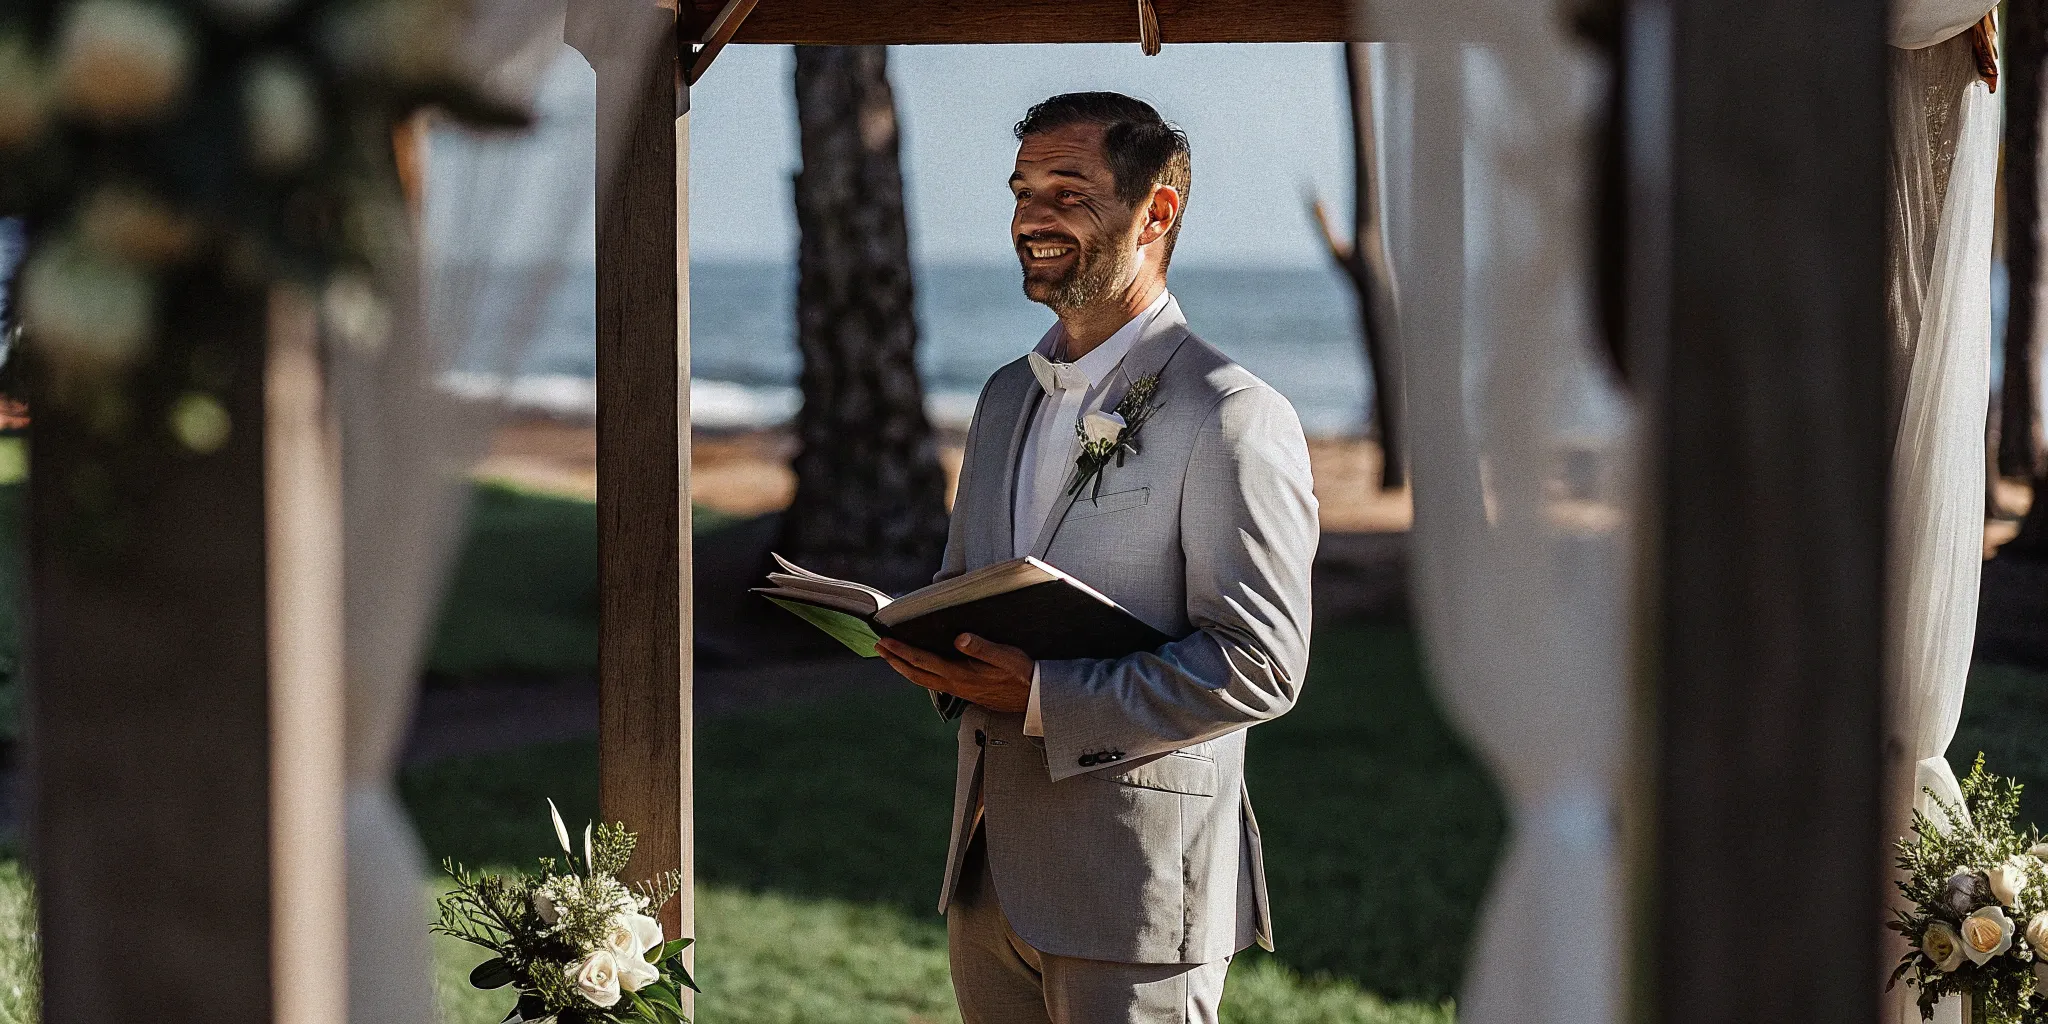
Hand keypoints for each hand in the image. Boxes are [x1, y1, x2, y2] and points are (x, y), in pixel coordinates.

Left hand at [876, 634, 1033, 712]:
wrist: (1035, 700)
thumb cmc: (1023, 675)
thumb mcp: (1006, 657)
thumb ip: (982, 648)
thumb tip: (959, 638)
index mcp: (961, 674)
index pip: (923, 661)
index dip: (902, 651)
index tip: (886, 641)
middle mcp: (956, 685)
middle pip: (917, 675)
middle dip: (896, 661)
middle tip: (879, 648)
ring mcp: (960, 691)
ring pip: (924, 681)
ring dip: (905, 668)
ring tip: (893, 657)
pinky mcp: (966, 692)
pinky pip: (935, 683)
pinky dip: (921, 674)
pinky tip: (921, 668)